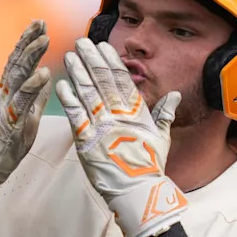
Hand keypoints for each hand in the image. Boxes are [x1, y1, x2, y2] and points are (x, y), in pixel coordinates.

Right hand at [0, 20, 51, 210]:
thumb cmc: (8, 144)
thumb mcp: (28, 117)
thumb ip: (37, 97)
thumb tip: (48, 77)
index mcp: (10, 92)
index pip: (19, 62)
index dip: (28, 42)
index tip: (39, 24)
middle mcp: (4, 95)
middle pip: (17, 62)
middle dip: (28, 41)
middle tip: (40, 22)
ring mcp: (5, 107)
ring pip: (18, 77)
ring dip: (31, 56)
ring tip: (44, 39)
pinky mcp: (9, 122)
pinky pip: (22, 102)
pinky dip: (33, 87)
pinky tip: (43, 73)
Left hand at [56, 38, 186, 236]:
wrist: (138, 193)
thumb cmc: (150, 167)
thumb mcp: (162, 139)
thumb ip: (164, 115)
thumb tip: (175, 95)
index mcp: (137, 114)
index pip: (122, 81)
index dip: (111, 62)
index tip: (102, 46)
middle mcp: (119, 117)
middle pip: (103, 82)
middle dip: (91, 60)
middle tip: (81, 42)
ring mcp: (102, 129)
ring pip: (88, 94)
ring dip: (77, 73)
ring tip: (69, 56)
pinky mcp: (87, 143)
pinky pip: (75, 117)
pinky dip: (68, 100)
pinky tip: (61, 85)